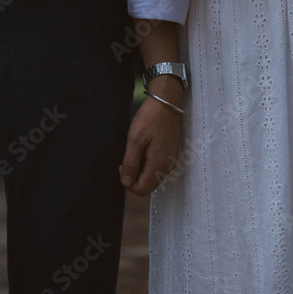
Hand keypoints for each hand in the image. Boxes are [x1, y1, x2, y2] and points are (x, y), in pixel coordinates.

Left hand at [119, 82, 181, 196]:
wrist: (167, 102)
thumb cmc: (150, 119)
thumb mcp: (135, 140)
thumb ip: (131, 164)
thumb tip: (127, 183)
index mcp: (158, 166)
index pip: (141, 190)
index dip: (128, 182)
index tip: (122, 164)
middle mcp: (167, 168)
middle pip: (147, 186)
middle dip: (133, 177)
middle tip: (127, 157)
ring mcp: (170, 162)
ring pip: (151, 178)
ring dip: (140, 170)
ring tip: (136, 151)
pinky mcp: (169, 155)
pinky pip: (156, 169)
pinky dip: (147, 163)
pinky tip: (144, 149)